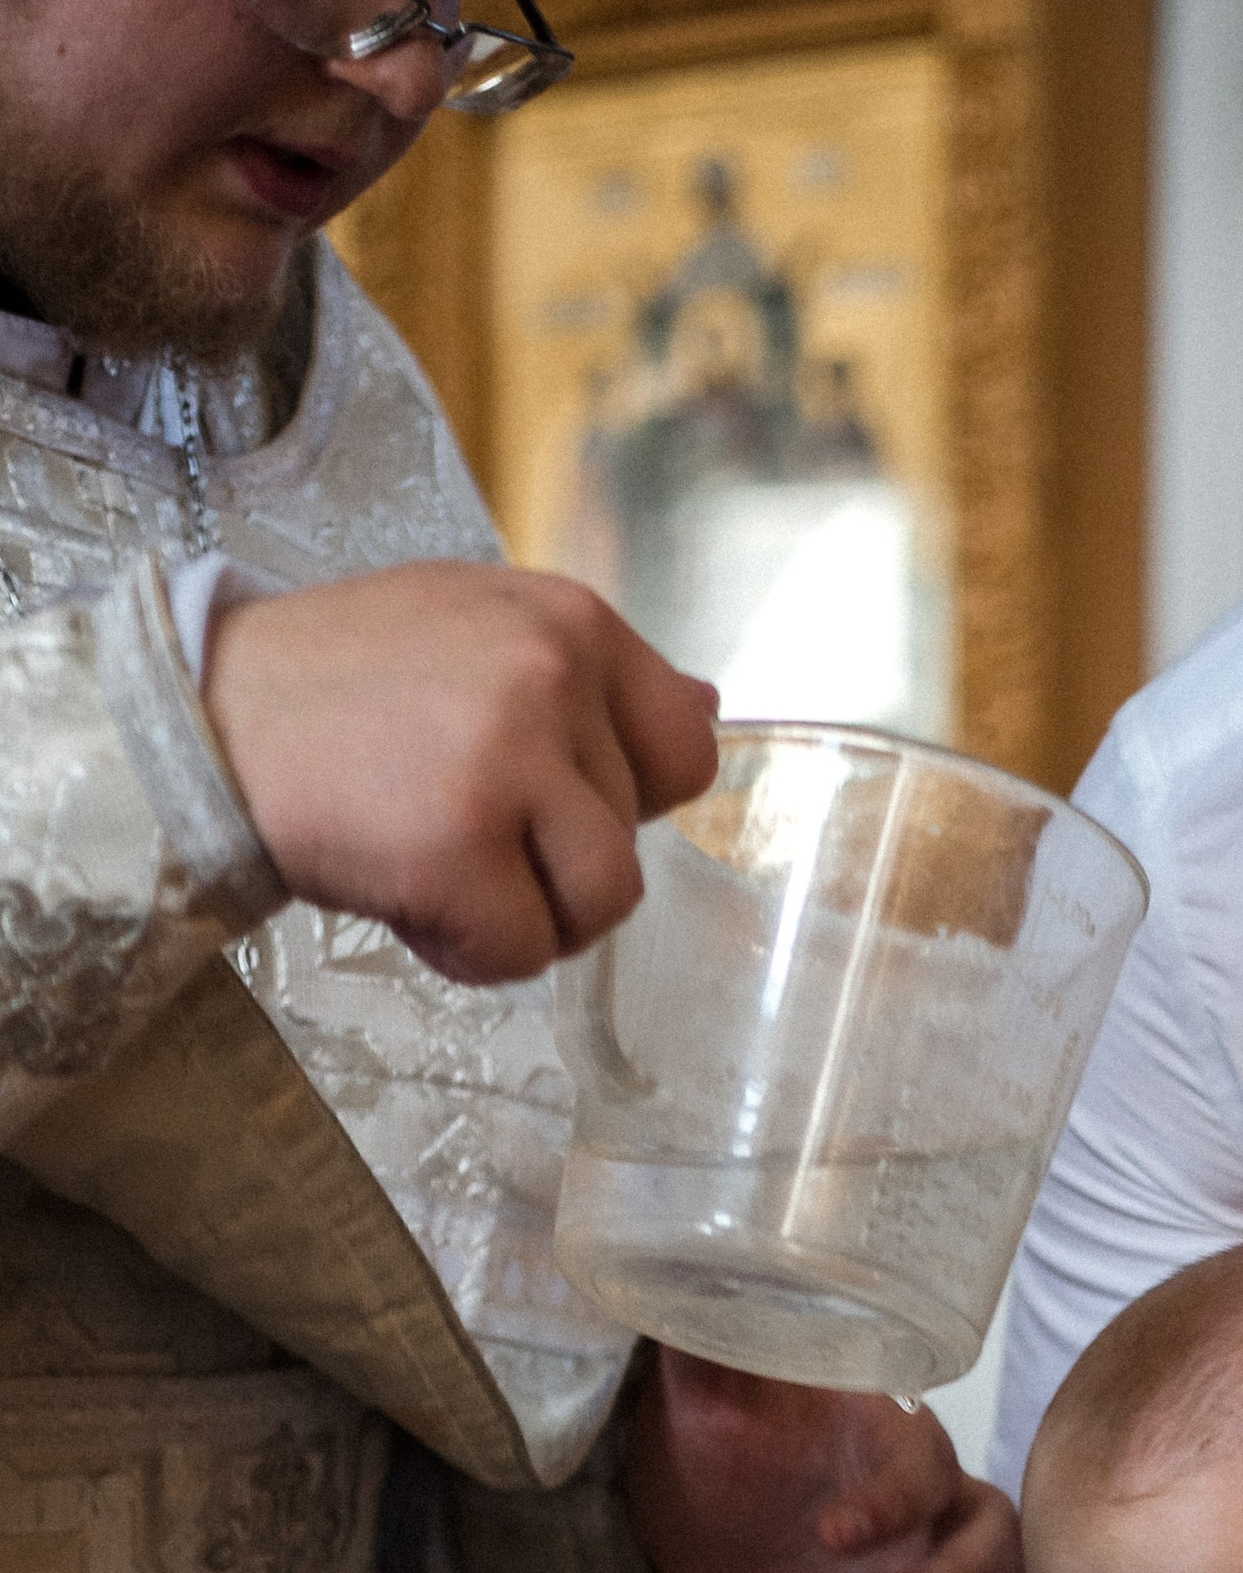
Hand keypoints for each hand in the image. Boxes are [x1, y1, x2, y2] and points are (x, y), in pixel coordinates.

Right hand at [203, 562, 719, 982]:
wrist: (202, 723)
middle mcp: (552, 674)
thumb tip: (710, 709)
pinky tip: (405, 894)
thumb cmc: (339, 691)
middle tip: (449, 816)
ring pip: (603, 904)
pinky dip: (467, 952)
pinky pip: (525, 953)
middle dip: (549, 860)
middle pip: (634, 841)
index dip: (623, 799)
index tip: (544, 797)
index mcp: (570, 619)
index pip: (687, 747)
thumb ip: (589, 680)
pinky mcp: (457, 845)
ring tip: (441, 866)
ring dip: (527, 916)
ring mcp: (507, 758)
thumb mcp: (475, 632)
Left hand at [624, 1350, 1038, 1572]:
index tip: (830, 1534)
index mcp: (897, 1444)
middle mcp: (939, 1506)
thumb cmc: (719, 1461)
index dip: (894, 1501)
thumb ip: (718, 1355)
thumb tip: (691, 1281)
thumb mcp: (710, 1404)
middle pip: (999, 1536)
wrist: (713, 1550)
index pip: (927, 1464)